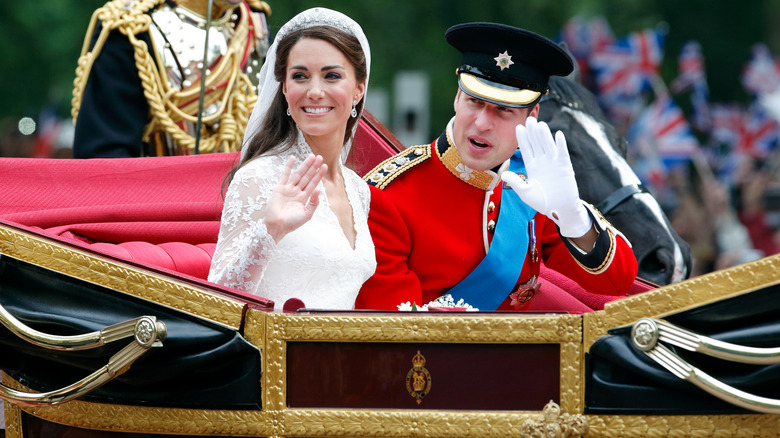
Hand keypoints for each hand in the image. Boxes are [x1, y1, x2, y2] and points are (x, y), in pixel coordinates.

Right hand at [264, 154, 327, 241]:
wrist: (277, 226)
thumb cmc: (291, 223)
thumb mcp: (307, 214)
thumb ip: (314, 202)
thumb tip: (318, 189)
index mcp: (304, 198)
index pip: (313, 183)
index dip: (319, 175)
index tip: (325, 166)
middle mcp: (297, 192)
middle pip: (307, 176)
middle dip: (313, 167)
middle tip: (319, 157)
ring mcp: (288, 189)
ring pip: (298, 174)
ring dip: (305, 165)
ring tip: (311, 156)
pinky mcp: (279, 188)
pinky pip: (285, 175)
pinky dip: (288, 167)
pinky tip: (293, 158)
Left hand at [502, 117, 591, 237]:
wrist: (559, 210)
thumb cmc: (542, 202)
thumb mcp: (525, 193)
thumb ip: (516, 182)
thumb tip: (504, 174)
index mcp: (532, 166)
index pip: (526, 149)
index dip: (522, 139)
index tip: (518, 127)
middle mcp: (542, 161)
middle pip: (536, 143)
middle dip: (532, 132)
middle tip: (529, 119)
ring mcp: (554, 163)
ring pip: (548, 145)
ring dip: (544, 135)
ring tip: (540, 124)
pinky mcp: (565, 167)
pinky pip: (562, 153)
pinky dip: (561, 144)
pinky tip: (558, 134)